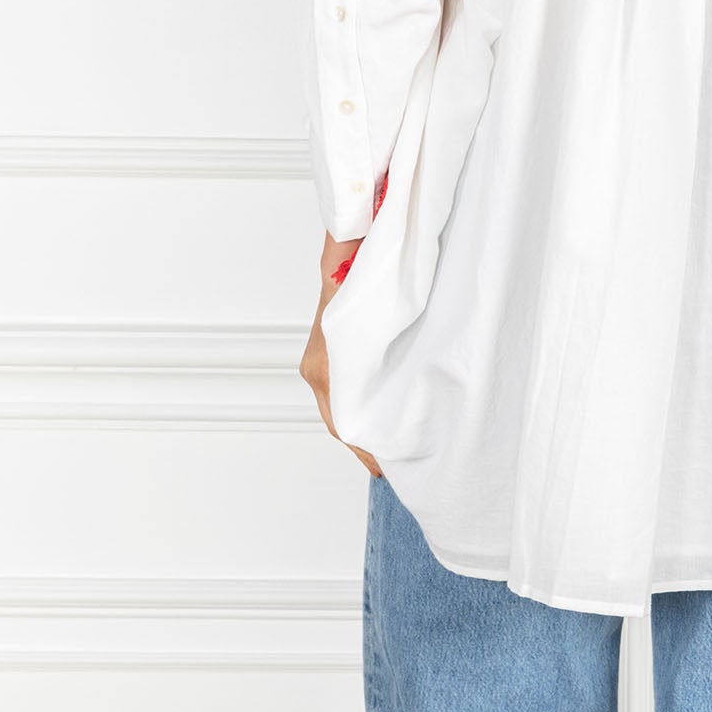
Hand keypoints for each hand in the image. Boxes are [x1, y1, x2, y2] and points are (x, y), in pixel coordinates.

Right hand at [301, 235, 381, 476]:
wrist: (349, 243)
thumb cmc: (364, 272)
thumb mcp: (374, 319)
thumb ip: (377, 356)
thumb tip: (393, 405)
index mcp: (324, 366)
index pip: (343, 423)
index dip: (365, 448)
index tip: (385, 468)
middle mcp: (316, 367)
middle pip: (339, 421)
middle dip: (366, 445)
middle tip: (395, 467)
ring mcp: (318, 362)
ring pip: (339, 408)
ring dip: (362, 427)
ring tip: (391, 450)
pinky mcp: (326, 356)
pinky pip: (341, 393)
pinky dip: (358, 409)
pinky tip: (380, 419)